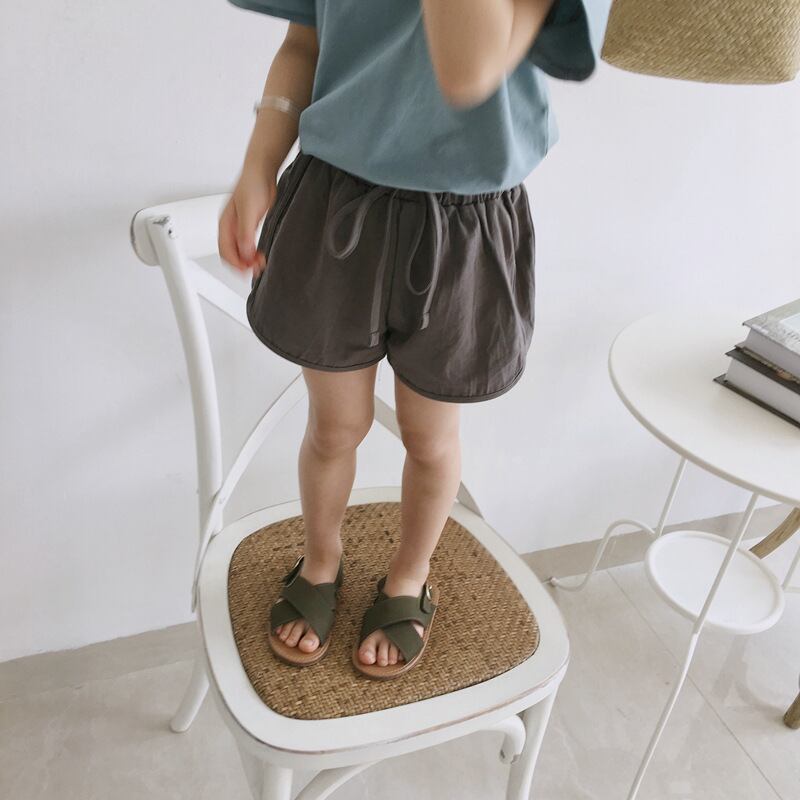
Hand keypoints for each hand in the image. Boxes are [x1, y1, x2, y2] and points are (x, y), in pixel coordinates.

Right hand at [218, 164, 276, 278]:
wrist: (262, 171)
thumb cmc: (253, 185)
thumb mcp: (249, 211)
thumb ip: (245, 233)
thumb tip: (245, 253)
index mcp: (225, 224)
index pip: (225, 252)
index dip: (236, 264)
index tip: (249, 269)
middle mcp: (230, 228)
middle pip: (230, 255)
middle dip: (241, 265)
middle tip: (257, 269)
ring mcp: (239, 227)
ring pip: (238, 252)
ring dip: (247, 261)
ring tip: (260, 264)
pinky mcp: (249, 226)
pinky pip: (246, 246)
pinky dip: (252, 254)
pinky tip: (260, 255)